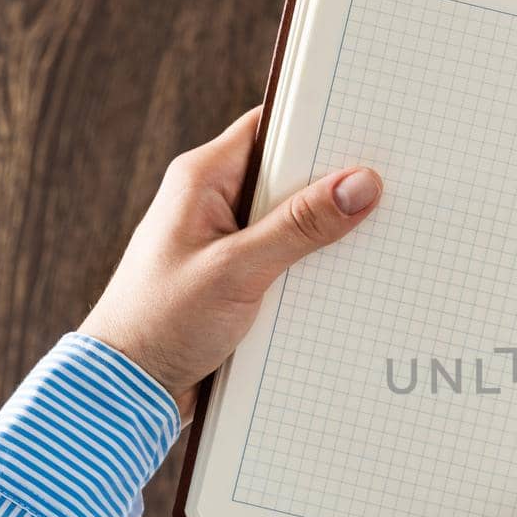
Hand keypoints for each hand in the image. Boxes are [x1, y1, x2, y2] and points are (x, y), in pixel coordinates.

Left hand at [81, 108, 382, 419]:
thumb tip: (361, 184)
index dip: (320, 126)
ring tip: (379, 233)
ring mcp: (227, 242)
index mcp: (202, 179)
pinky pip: (288, 259)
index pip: (271, 128)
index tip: (371, 131)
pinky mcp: (238, 279)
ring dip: (327, 233)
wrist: (127, 390)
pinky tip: (347, 277)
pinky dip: (314, 266)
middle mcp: (214, 202)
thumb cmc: (161, 322)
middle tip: (389, 187)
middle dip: (335, 184)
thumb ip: (300, 226)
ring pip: (294, 221)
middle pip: (290, 176)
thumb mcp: (238, 270)